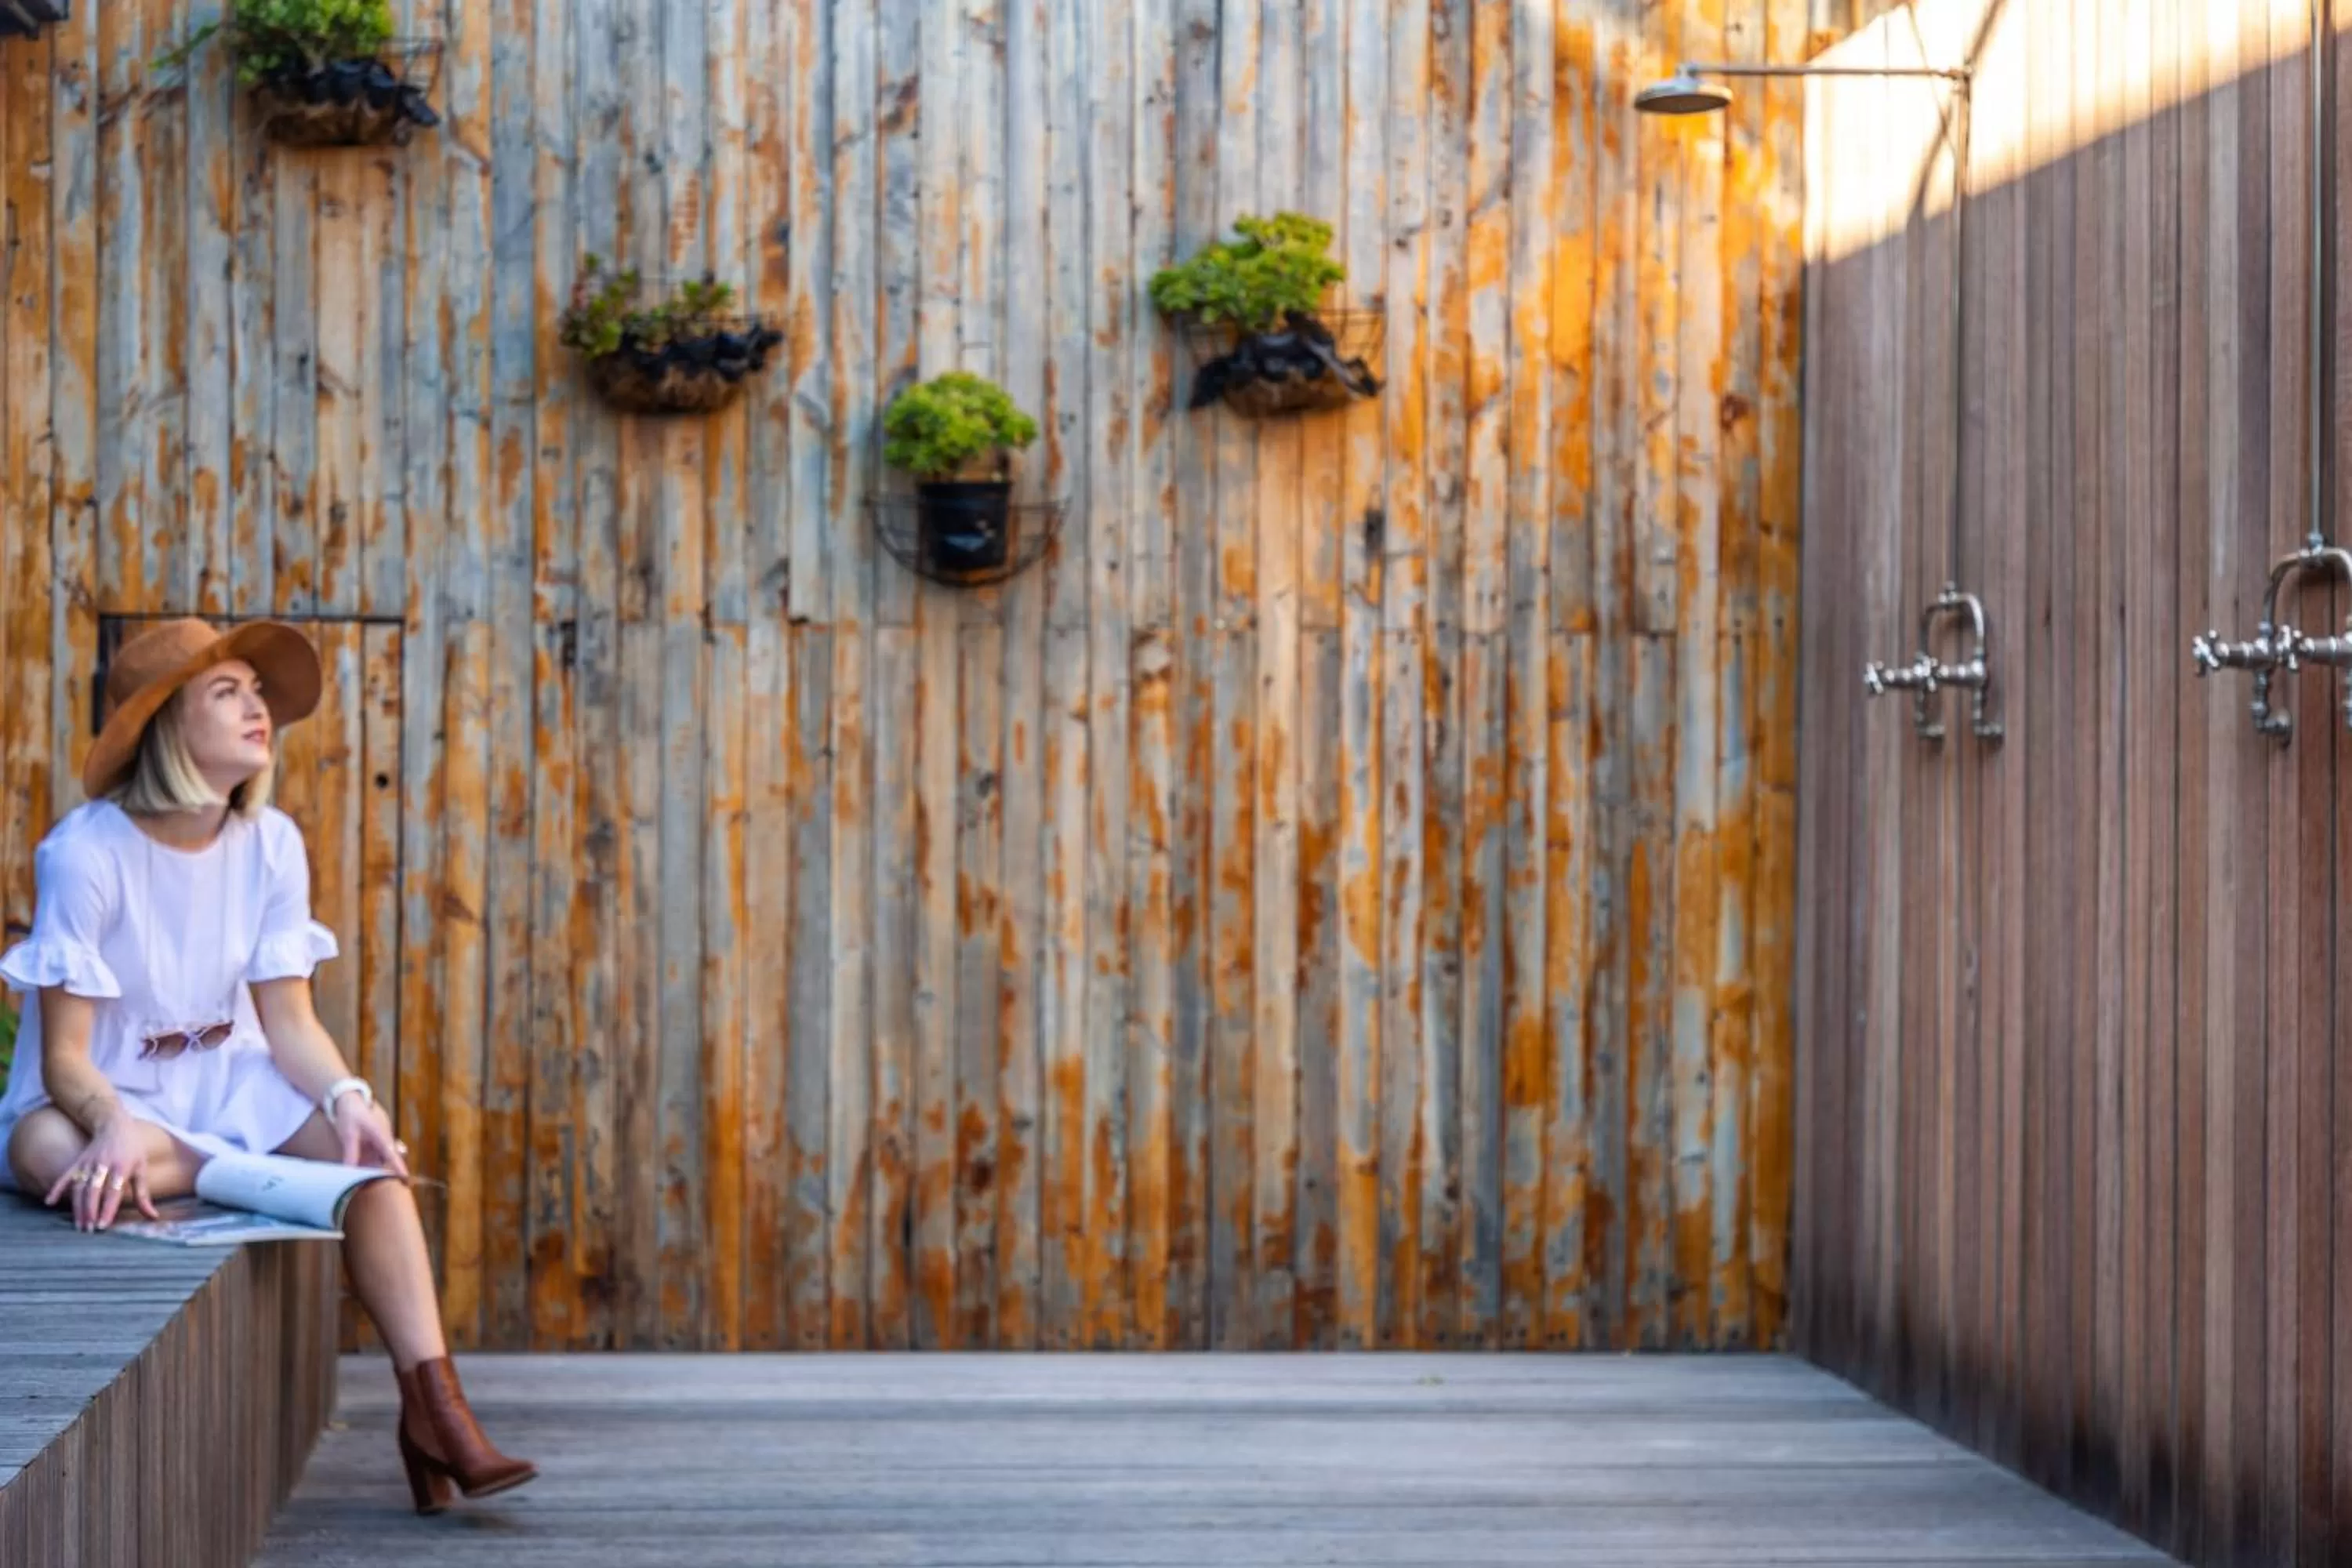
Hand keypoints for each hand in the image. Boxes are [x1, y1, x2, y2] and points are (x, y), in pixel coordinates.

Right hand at [46, 1115, 159, 1231]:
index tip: (103, 1225)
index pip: (112, 1192)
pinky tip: (49, 1202)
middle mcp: (102, 1165)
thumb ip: (143, 1194)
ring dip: (78, 1207)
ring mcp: (87, 1164)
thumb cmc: (132, 1149)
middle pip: (93, 1191)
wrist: (114, 1125)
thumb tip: (153, 1216)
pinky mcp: (77, 1162)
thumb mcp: (142, 1168)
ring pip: (79, 1188)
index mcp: (121, 1166)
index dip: (107, 1209)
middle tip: (89, 1230)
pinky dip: (56, 1188)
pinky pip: (65, 1177)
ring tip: (79, 1225)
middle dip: (90, 1211)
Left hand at [332, 1090, 410, 1180]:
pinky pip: (379, 1155)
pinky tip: (364, 1168)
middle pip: (390, 1159)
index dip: (398, 1166)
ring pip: (384, 1158)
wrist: (351, 1100)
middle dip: (387, 1171)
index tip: (405, 1177)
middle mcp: (385, 1137)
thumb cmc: (350, 1115)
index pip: (391, 1153)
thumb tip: (350, 1172)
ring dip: (377, 1167)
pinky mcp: (379, 1141)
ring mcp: (383, 1139)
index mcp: (380, 1134)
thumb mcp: (348, 1134)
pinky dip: (373, 1162)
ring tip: (367, 1180)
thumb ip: (351, 1153)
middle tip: (387, 1183)